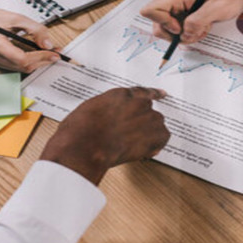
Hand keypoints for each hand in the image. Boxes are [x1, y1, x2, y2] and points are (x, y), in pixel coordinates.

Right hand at [0, 4, 60, 72]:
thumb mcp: (16, 18)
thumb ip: (35, 30)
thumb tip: (48, 44)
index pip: (22, 58)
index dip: (40, 57)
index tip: (54, 53)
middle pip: (22, 66)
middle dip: (42, 60)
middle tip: (55, 54)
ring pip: (20, 69)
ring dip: (36, 62)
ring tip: (48, 54)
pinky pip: (15, 67)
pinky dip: (28, 62)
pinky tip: (36, 55)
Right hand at [40, 87, 170, 184]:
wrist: (85, 147)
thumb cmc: (79, 131)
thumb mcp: (89, 111)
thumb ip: (106, 110)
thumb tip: (107, 118)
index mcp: (121, 94)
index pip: (141, 92)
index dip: (153, 94)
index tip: (162, 94)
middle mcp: (138, 103)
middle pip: (150, 110)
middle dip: (143, 122)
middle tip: (130, 135)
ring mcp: (149, 118)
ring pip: (157, 125)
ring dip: (149, 134)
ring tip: (133, 144)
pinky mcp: (155, 135)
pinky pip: (163, 139)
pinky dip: (156, 146)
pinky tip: (143, 151)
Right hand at [140, 0, 242, 43]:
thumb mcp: (216, 7)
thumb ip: (199, 20)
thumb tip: (185, 33)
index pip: (150, 10)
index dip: (162, 22)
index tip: (178, 27)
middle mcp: (174, 6)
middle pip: (157, 26)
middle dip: (174, 35)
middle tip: (191, 31)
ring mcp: (178, 15)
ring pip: (169, 34)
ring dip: (186, 37)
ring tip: (202, 29)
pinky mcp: (185, 22)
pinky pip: (180, 36)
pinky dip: (191, 37)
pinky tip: (203, 29)